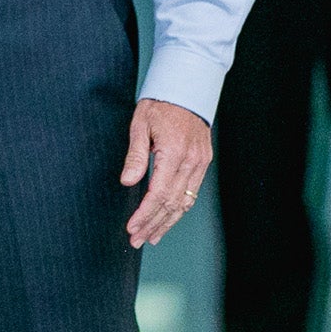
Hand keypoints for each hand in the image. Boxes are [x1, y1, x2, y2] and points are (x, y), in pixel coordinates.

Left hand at [120, 98, 211, 248]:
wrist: (186, 91)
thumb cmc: (159, 106)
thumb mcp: (140, 125)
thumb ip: (135, 156)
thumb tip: (127, 182)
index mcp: (173, 153)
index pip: (158, 194)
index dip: (144, 214)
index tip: (132, 228)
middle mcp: (191, 162)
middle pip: (171, 204)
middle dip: (153, 225)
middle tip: (137, 240)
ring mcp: (200, 164)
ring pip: (184, 202)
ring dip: (167, 222)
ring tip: (151, 237)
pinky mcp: (203, 163)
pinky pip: (191, 193)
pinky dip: (179, 209)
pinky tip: (168, 219)